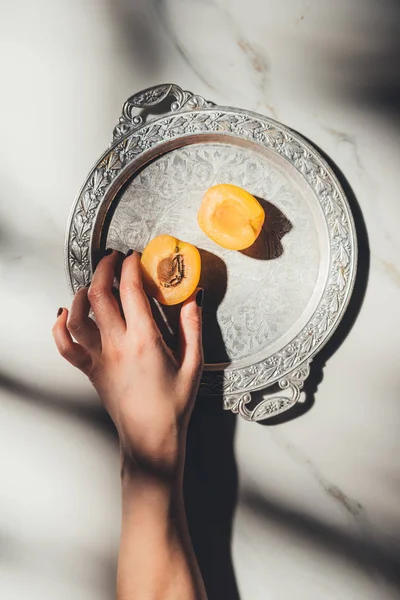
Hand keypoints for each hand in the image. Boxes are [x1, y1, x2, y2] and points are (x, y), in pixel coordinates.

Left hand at [53, 249, 203, 475]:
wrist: (151, 438)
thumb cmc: (174, 405)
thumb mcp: (193, 365)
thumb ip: (193, 328)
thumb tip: (193, 298)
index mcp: (145, 340)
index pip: (131, 291)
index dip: (130, 268)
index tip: (134, 257)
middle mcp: (117, 345)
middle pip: (100, 295)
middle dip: (104, 269)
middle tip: (113, 259)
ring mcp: (99, 358)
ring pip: (78, 317)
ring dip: (81, 293)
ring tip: (92, 283)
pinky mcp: (90, 370)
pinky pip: (66, 346)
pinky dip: (59, 327)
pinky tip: (64, 314)